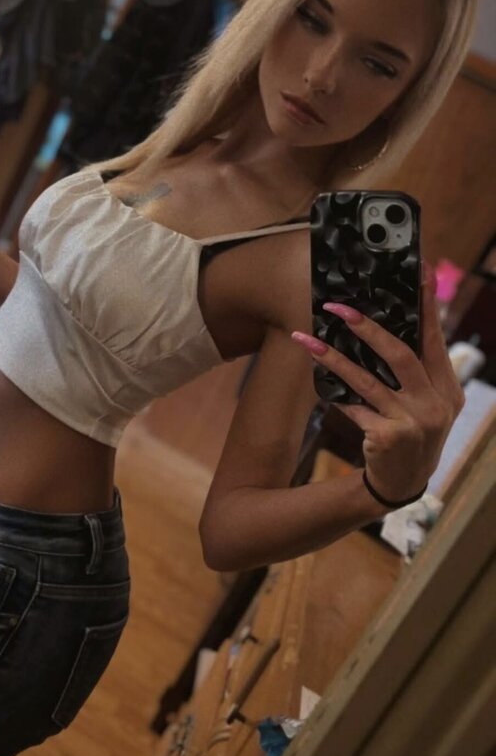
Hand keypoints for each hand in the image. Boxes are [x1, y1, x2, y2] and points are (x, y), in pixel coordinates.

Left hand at [291, 261, 464, 502]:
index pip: (435, 339)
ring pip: (368, 380)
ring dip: (334, 358)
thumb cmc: (410, 435)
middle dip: (367, 327)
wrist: (402, 484)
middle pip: (401, 354)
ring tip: (307, 340)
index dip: (427, 305)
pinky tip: (320, 381)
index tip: (419, 272)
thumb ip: (415, 372)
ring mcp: (414, 422)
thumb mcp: (425, 404)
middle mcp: (436, 404)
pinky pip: (355, 408)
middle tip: (336, 308)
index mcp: (448, 388)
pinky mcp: (389, 437)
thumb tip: (385, 328)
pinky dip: (337, 395)